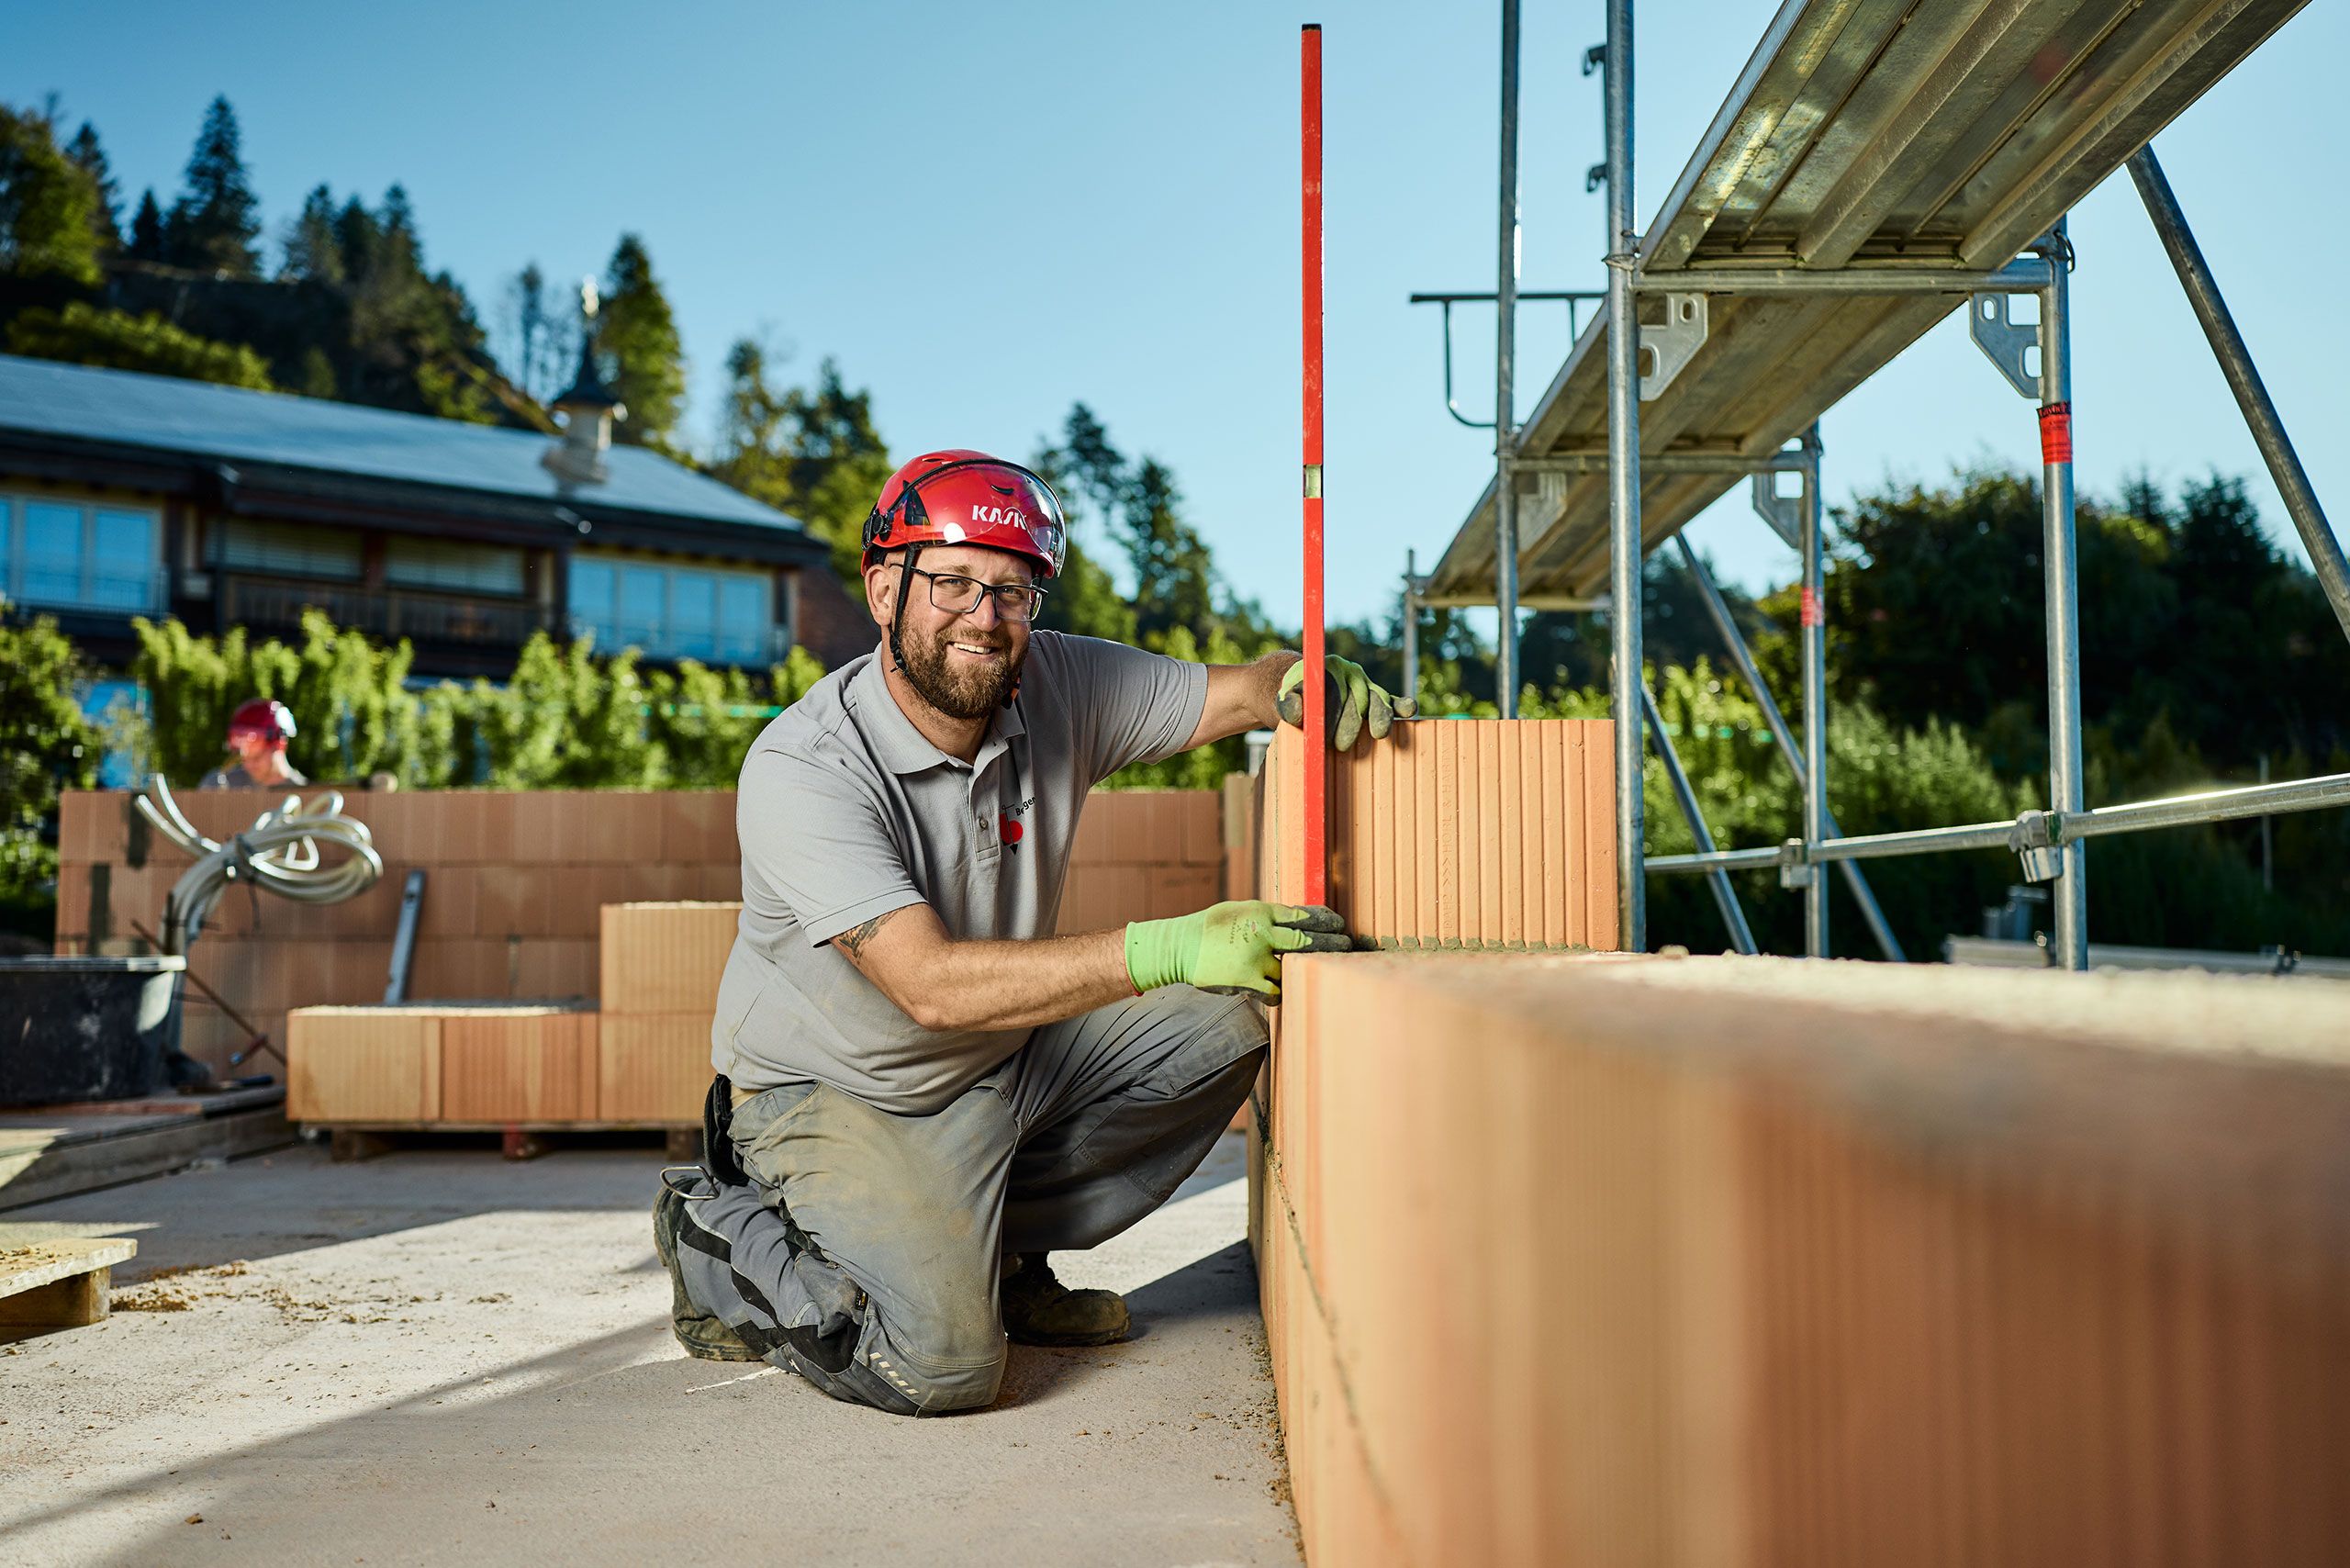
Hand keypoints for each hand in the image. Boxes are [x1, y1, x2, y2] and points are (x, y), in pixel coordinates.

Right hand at [1124, 900, 1352, 997]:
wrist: (1180, 947)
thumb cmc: (1212, 928)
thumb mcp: (1240, 911)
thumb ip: (1268, 916)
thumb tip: (1300, 918)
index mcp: (1261, 912)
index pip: (1303, 915)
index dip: (1326, 921)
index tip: (1340, 925)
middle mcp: (1261, 933)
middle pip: (1308, 941)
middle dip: (1333, 944)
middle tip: (1347, 946)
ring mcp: (1255, 958)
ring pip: (1292, 970)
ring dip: (1300, 972)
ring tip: (1311, 973)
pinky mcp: (1247, 980)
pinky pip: (1275, 992)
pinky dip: (1278, 992)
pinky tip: (1277, 989)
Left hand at [1275, 654, 1413, 749]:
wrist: (1301, 694)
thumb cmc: (1292, 701)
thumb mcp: (1283, 704)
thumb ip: (1289, 706)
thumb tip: (1299, 709)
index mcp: (1326, 667)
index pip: (1332, 690)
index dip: (1332, 713)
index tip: (1327, 734)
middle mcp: (1349, 672)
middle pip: (1355, 698)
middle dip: (1350, 723)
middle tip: (1340, 746)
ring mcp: (1365, 684)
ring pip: (1376, 700)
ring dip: (1379, 716)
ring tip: (1378, 734)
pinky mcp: (1377, 697)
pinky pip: (1391, 700)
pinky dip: (1401, 705)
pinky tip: (1408, 710)